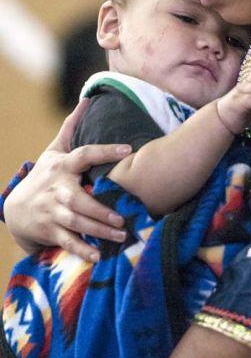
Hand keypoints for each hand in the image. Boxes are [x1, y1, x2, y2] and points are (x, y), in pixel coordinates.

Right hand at [3, 100, 130, 261]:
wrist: (16, 208)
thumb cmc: (45, 177)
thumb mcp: (54, 152)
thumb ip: (72, 129)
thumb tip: (87, 100)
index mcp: (62, 166)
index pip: (84, 155)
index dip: (105, 151)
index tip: (128, 150)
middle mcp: (56, 188)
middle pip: (78, 198)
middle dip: (100, 209)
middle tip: (123, 217)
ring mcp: (51, 211)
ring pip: (75, 221)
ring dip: (98, 230)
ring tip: (121, 236)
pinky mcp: (49, 230)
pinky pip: (67, 241)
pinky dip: (82, 250)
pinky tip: (100, 256)